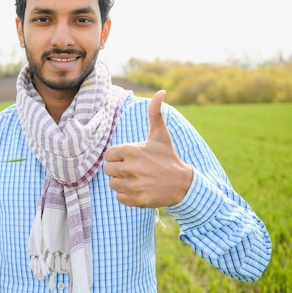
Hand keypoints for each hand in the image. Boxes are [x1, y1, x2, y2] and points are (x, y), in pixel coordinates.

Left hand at [104, 90, 192, 207]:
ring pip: (113, 184)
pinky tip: (139, 190)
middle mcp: (130, 168)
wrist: (183, 184)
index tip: (130, 158)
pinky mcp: (136, 200)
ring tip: (137, 180)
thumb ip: (155, 113)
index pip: (108, 155)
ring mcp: (133, 185)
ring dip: (122, 183)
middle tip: (133, 170)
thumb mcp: (161, 135)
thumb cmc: (168, 157)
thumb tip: (160, 92)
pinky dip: (127, 196)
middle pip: (108, 170)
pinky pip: (119, 198)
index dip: (117, 157)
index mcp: (131, 151)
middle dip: (118, 170)